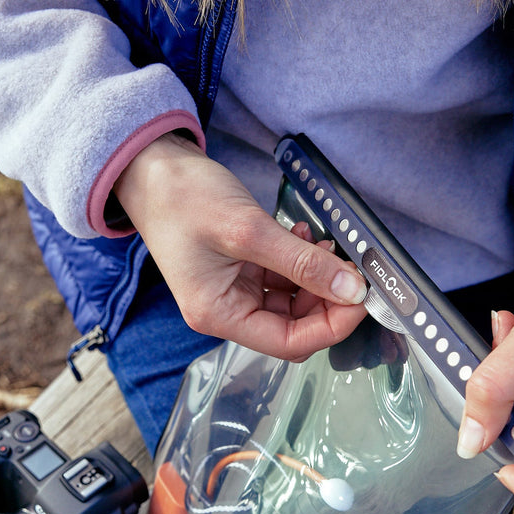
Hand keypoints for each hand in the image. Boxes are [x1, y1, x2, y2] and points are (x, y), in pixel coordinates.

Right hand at [113, 133, 367, 360]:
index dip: (331, 326)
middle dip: (327, 302)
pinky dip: (300, 264)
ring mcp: (233, 292)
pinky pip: (281, 280)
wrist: (151, 169)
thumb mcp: (248, 230)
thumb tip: (351, 289)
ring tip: (327, 248)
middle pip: (293, 327)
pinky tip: (305, 238)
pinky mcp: (240, 271)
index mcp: (219, 315)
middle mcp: (226, 311)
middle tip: (353, 271)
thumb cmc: (182, 199)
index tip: (362, 299)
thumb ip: (302, 262)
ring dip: (316, 280)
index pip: (288, 343)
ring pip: (292, 304)